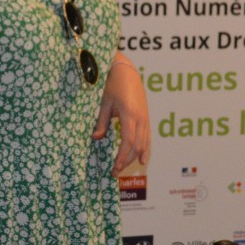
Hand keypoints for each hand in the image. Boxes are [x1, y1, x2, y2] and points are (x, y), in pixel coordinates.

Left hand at [97, 56, 150, 173]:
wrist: (126, 72)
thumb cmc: (113, 85)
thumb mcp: (104, 103)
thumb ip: (101, 122)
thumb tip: (96, 139)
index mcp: (129, 114)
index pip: (127, 142)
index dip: (121, 157)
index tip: (113, 168)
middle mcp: (140, 118)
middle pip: (137, 146)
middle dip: (126, 161)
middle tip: (115, 172)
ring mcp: (145, 118)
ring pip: (144, 144)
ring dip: (134, 158)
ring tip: (123, 168)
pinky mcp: (146, 118)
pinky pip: (148, 138)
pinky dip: (145, 150)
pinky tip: (142, 161)